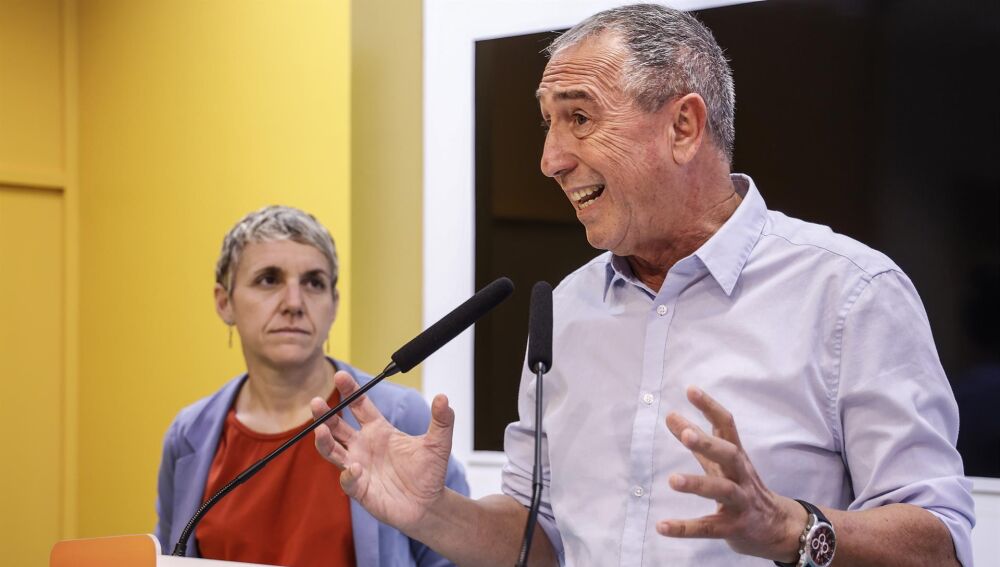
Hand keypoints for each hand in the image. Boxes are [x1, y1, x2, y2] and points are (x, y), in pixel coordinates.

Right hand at [312, 370, 455, 532]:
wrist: (428, 504)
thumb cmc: (428, 472)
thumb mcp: (438, 443)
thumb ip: (442, 420)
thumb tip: (444, 397)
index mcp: (379, 430)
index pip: (359, 405)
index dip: (350, 390)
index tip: (340, 375)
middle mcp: (363, 446)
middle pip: (337, 426)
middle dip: (325, 414)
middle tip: (316, 402)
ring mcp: (359, 466)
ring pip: (332, 451)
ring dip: (324, 441)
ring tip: (321, 430)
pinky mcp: (360, 489)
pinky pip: (348, 480)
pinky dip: (348, 473)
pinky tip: (354, 468)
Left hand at [657, 386, 805, 562]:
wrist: (778, 528)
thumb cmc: (742, 487)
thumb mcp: (722, 463)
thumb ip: (697, 440)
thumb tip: (671, 415)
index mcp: (736, 456)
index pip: (727, 426)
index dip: (710, 407)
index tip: (690, 390)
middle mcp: (741, 476)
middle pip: (729, 455)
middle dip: (709, 444)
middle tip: (686, 434)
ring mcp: (740, 502)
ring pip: (722, 490)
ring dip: (698, 485)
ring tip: (673, 480)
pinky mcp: (734, 528)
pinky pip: (709, 528)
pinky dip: (685, 528)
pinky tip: (662, 526)